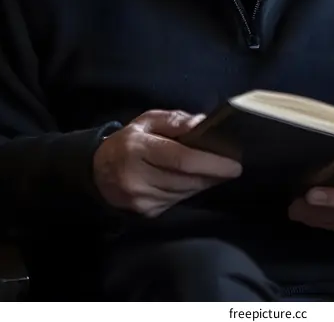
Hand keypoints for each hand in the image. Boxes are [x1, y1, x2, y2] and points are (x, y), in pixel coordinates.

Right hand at [93, 109, 241, 217]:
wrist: (98, 172)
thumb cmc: (129, 141)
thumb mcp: (148, 121)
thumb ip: (175, 121)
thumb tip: (202, 124)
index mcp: (138, 149)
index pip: (181, 159)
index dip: (211, 163)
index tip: (234, 164)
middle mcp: (138, 177)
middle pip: (186, 179)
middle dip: (213, 174)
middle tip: (232, 166)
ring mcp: (141, 199)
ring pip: (185, 193)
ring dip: (204, 183)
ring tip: (216, 171)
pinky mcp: (146, 212)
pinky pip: (178, 201)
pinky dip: (191, 190)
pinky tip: (196, 180)